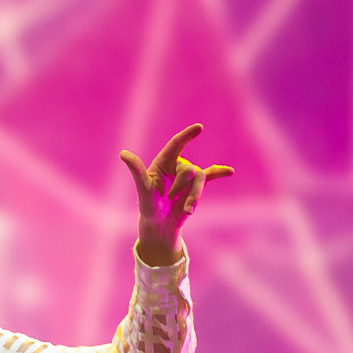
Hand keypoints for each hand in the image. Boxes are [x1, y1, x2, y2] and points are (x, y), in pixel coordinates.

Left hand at [121, 123, 233, 266]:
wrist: (160, 224)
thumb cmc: (148, 205)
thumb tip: (123, 153)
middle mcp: (177, 165)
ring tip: (187, 210)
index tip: (199, 128)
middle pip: (189, 169)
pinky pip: (212, 175)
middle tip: (169, 198)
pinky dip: (220, 172)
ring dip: (194, 196)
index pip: (176, 144)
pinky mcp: (197, 186)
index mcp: (163, 162)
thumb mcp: (143, 189)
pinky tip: (230, 171)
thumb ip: (137, 171)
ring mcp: (189, 176)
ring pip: (200, 179)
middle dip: (180, 187)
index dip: (187, 136)